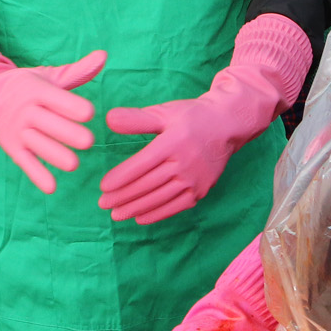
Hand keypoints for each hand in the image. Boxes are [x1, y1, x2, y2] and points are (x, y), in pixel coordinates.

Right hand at [0, 30, 103, 194]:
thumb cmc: (29, 86)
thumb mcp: (50, 76)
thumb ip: (79, 71)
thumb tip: (104, 56)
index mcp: (38, 90)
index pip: (56, 99)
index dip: (73, 106)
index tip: (89, 112)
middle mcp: (26, 110)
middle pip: (48, 123)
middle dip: (68, 133)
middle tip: (89, 141)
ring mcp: (19, 131)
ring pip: (37, 145)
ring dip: (54, 155)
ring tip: (74, 164)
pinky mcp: (13, 148)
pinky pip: (25, 163)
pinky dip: (37, 176)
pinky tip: (51, 187)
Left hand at [100, 15, 310, 223]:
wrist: (227, 126)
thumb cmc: (191, 117)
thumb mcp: (164, 112)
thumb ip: (136, 119)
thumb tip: (109, 119)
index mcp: (173, 142)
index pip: (141, 165)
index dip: (121, 177)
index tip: (103, 187)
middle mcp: (185, 163)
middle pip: (148, 184)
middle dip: (123, 196)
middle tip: (103, 203)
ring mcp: (195, 179)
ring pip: (160, 198)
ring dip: (136, 208)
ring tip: (116, 214)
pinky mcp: (202, 190)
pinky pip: (176, 206)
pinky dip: (157, 214)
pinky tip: (140, 218)